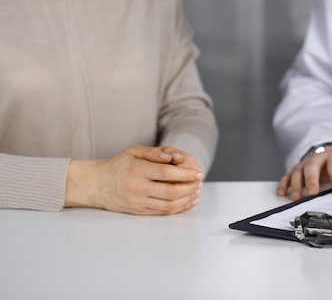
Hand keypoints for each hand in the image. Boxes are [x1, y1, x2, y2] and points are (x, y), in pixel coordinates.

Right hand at [65, 146, 202, 214]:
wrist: (97, 184)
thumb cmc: (118, 165)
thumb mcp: (133, 151)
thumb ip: (153, 152)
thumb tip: (172, 157)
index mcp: (137, 170)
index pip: (166, 173)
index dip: (185, 174)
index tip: (198, 173)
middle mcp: (137, 188)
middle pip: (170, 191)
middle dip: (189, 188)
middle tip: (200, 183)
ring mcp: (137, 202)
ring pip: (168, 205)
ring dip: (186, 200)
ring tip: (196, 192)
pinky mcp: (138, 212)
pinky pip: (162, 212)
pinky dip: (178, 208)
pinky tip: (187, 202)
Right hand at [276, 145, 331, 200]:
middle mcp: (318, 157)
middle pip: (312, 166)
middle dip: (312, 180)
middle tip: (314, 193)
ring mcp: (306, 163)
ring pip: (298, 171)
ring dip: (296, 184)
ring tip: (296, 197)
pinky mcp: (297, 170)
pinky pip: (288, 176)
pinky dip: (283, 184)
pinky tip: (281, 193)